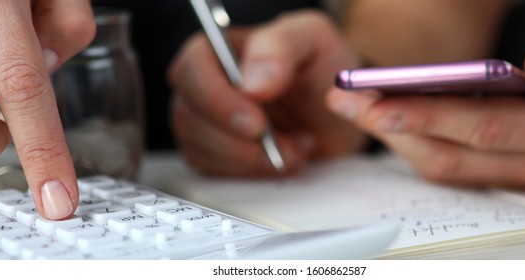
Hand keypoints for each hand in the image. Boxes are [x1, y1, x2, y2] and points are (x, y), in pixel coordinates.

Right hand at [169, 10, 366, 176]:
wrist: (336, 111)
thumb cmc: (321, 68)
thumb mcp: (312, 39)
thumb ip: (280, 47)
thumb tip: (251, 83)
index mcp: (218, 48)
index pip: (191, 70)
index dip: (216, 100)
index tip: (256, 123)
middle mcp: (204, 83)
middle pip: (188, 115)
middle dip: (234, 140)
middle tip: (280, 146)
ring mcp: (205, 120)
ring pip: (199, 148)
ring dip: (249, 159)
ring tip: (294, 149)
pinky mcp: (213, 152)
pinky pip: (213, 171)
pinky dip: (251, 172)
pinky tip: (281, 158)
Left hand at [327, 20, 524, 188]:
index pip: (485, 127)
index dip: (428, 115)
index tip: (379, 99)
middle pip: (452, 152)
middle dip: (392, 127)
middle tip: (345, 99)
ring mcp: (519, 176)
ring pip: (445, 166)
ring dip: (394, 138)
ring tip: (353, 106)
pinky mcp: (505, 174)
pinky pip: (452, 166)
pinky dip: (414, 144)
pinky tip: (388, 119)